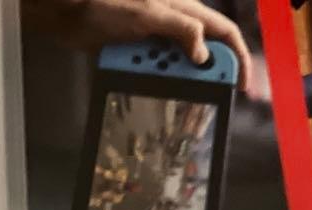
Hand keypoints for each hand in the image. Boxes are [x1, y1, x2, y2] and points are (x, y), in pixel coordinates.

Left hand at [25, 0, 251, 89]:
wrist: (71, 14)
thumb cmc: (109, 5)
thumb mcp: (150, 15)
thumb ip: (181, 30)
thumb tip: (203, 55)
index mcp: (187, 12)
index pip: (224, 34)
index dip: (237, 59)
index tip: (240, 86)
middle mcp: (174, 27)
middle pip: (198, 58)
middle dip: (196, 78)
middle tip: (192, 99)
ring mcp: (154, 42)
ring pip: (170, 71)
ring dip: (162, 81)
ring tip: (147, 79)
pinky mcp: (134, 54)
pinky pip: (146, 74)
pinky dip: (143, 82)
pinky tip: (135, 84)